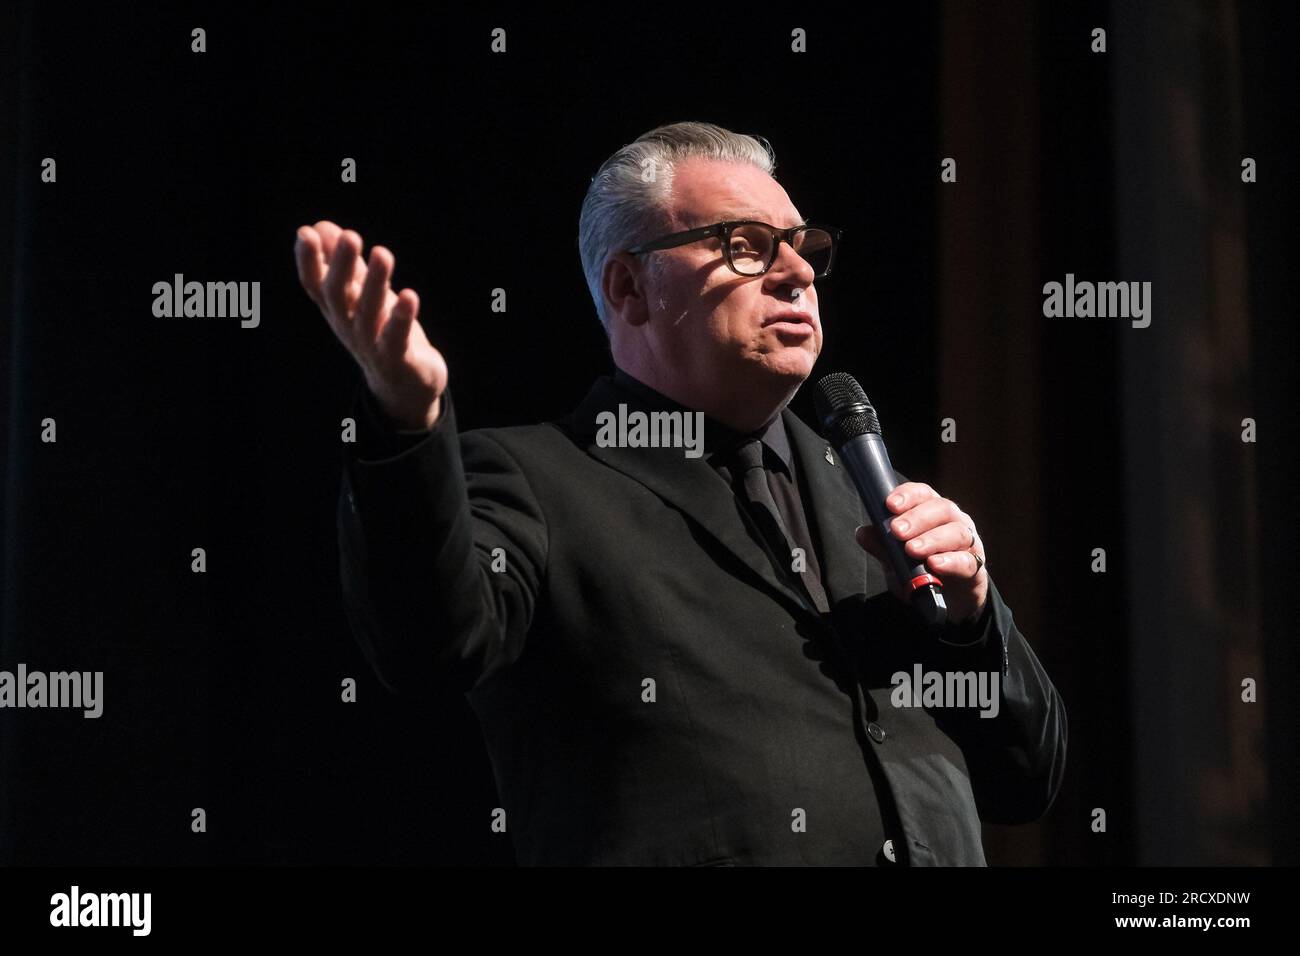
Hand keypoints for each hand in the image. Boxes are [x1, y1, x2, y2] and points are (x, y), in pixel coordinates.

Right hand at [294, 220, 446, 429]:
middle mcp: (348, 326)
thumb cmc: (380, 331)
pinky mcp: (397, 360)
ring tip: (382, 253)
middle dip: (342, 265)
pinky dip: (401, 318)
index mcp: (336, 309)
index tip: (305, 233)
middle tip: (350, 236)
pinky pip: (397, 338)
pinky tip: (410, 296)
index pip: (315, 284)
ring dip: (375, 282)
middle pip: (339, 294)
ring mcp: (371, 344)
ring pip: (369, 312)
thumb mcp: (361, 297)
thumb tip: (322, 227)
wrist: (405, 385)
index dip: (308, 261)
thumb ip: (347, 265)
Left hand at [854, 481, 987, 624]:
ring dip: (932, 539)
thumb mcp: (896, 559)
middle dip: (917, 518)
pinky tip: (934, 564)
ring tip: (912, 550)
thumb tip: (862, 533)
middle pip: (941, 508)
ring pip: (956, 532)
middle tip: (897, 531)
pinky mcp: (975, 566)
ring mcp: (967, 542)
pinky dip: (950, 561)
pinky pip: (966, 561)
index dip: (907, 495)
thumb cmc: (920, 569)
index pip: (922, 494)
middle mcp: (953, 520)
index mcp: (932, 511)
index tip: (890, 504)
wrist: (947, 599)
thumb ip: (882, 546)